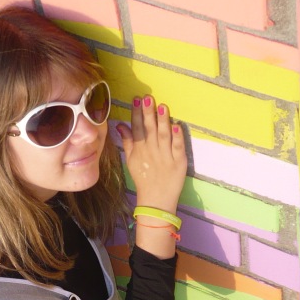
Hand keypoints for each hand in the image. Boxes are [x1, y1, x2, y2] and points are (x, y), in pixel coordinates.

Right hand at [116, 95, 186, 213]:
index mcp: (139, 151)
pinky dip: (177, 137)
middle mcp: (151, 152)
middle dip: (148, 113)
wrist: (156, 201)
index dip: (136, 113)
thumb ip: (127, 142)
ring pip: (163, 136)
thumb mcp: (132, 161)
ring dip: (163, 121)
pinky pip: (177, 148)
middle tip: (149, 98)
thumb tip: (120, 125)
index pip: (137, 129)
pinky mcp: (179, 163)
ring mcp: (165, 157)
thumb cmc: (143, 179)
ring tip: (162, 106)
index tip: (137, 99)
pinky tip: (176, 125)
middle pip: (149, 130)